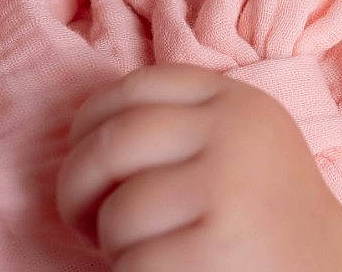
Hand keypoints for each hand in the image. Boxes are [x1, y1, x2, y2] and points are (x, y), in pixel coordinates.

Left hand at [56, 63, 341, 271]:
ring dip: (113, 246)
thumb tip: (86, 134)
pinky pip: (132, 263)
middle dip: (77, 189)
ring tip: (149, 252)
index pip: (134, 87)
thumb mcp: (240, 144)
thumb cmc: (264, 216)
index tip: (95, 164)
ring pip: (116, 212)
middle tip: (90, 222)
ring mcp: (227, 187)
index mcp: (236, 100)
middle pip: (111, 143)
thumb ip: (183, 122)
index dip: (90, 126)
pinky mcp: (215, 246)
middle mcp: (234, 132)